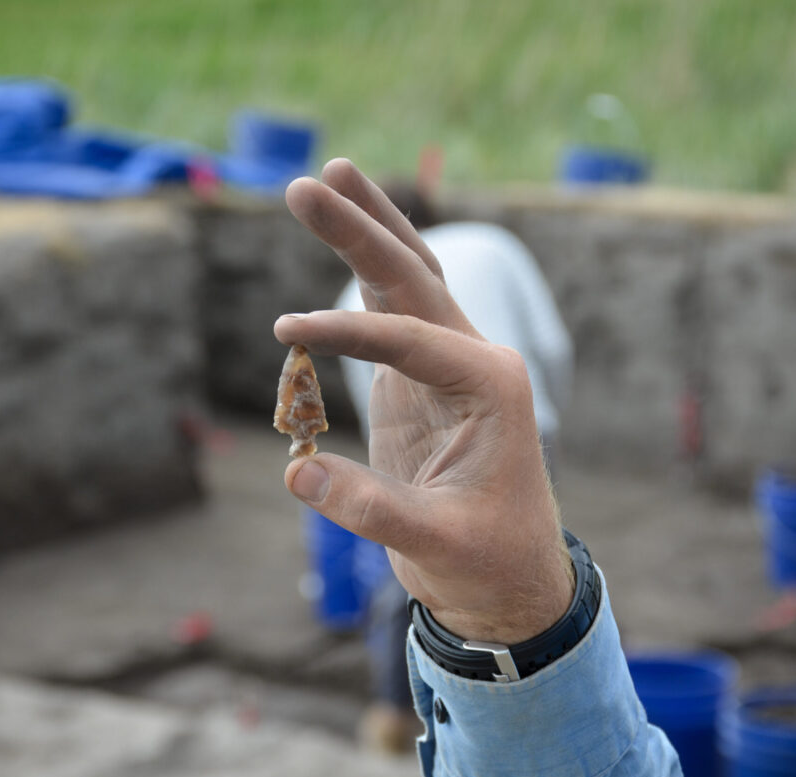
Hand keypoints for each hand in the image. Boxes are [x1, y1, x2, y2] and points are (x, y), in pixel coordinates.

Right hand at [275, 159, 573, 644]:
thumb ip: (369, 507)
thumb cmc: (485, 563)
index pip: (406, 336)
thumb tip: (297, 470)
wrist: (509, 582)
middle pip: (412, 275)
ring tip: (329, 174)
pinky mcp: (421, 381)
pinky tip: (343, 238)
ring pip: (407, 280)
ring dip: (368, 230)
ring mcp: (447, 365)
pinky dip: (361, 276)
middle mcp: (474, 359)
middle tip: (305, 181)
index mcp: (490, 384)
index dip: (344, 329)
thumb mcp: (433, 542)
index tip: (287, 330)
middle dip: (360, 228)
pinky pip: (388, 316)